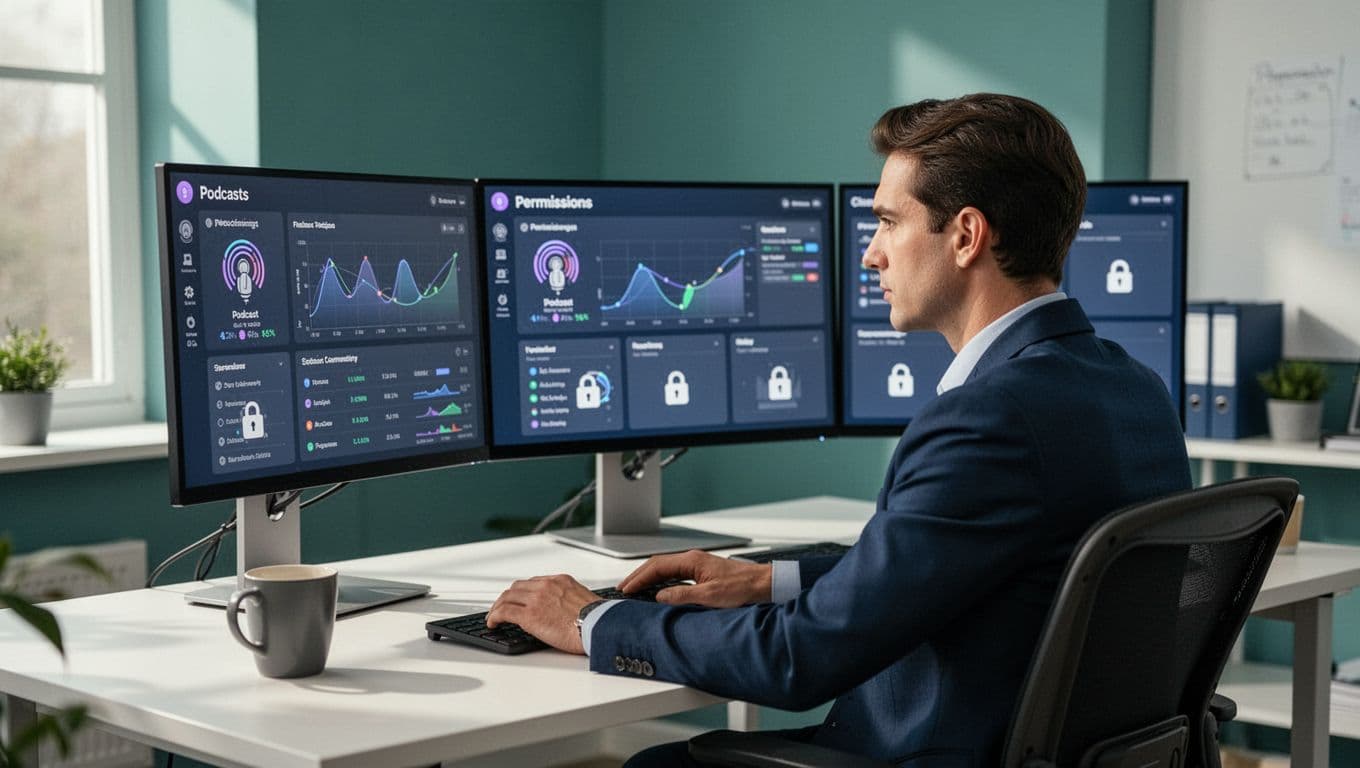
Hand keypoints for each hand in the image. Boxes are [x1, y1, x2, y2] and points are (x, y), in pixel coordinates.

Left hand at [486, 574, 597, 654]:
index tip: (518, 600)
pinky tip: (493, 624)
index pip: (533, 582)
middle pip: (517, 587)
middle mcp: (547, 586)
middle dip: (507, 597)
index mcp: (561, 581)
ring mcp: (537, 599)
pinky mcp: (529, 615)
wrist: (599, 627)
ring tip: (493, 617)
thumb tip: (562, 612)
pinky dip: (494, 616)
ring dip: (497, 606)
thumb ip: (568, 600)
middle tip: (502, 607)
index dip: (522, 592)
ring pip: (507, 597)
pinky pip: (504, 612)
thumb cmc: (598, 620)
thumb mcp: (583, 601)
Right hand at [619, 549, 771, 608]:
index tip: (626, 588)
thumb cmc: (742, 588)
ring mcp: (697, 565)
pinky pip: (674, 574)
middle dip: (638, 575)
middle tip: (623, 588)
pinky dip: (661, 581)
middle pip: (657, 564)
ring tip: (635, 589)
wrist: (763, 585)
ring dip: (648, 578)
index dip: (639, 578)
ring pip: (665, 569)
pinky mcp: (702, 573)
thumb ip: (682, 596)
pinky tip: (657, 590)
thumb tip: (659, 597)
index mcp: (692, 561)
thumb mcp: (709, 596)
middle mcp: (692, 559)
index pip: (656, 566)